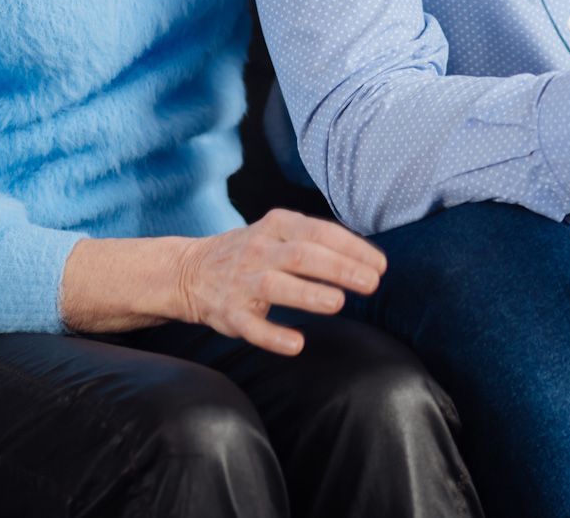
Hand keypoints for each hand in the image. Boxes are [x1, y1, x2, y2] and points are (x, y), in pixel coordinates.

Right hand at [174, 208, 385, 354]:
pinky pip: (251, 326)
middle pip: (302, 255)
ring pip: (276, 285)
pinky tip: (296, 344)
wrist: (189, 271)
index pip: (319, 231)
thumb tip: (366, 259)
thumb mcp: (278, 233)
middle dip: (339, 268)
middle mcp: (258, 250)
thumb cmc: (251, 252)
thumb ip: (315, 241)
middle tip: (371, 283)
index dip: (351, 247)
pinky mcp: (229, 313)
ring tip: (339, 303)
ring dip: (308, 294)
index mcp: (276, 226)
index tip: (380, 265)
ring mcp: (242, 282)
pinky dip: (273, 335)